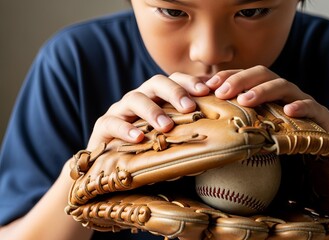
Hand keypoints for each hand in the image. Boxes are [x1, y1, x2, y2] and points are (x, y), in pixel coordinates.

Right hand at [86, 73, 209, 149]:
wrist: (112, 166)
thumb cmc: (148, 151)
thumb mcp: (171, 143)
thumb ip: (188, 140)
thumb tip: (216, 148)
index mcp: (158, 98)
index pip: (175, 80)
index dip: (190, 82)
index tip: (206, 91)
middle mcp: (140, 99)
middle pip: (156, 83)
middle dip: (175, 92)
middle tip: (190, 108)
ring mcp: (120, 110)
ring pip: (134, 98)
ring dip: (152, 111)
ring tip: (166, 126)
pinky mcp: (103, 127)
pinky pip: (111, 122)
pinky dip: (125, 129)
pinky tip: (139, 138)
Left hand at [205, 65, 328, 136]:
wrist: (319, 159)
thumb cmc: (281, 144)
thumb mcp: (255, 130)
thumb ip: (236, 120)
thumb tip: (208, 114)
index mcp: (268, 93)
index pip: (247, 75)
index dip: (229, 76)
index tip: (210, 85)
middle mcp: (285, 93)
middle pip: (264, 74)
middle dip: (241, 80)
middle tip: (222, 93)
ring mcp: (303, 102)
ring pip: (284, 86)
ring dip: (264, 90)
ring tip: (245, 100)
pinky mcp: (321, 117)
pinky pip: (312, 107)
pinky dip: (301, 106)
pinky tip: (288, 111)